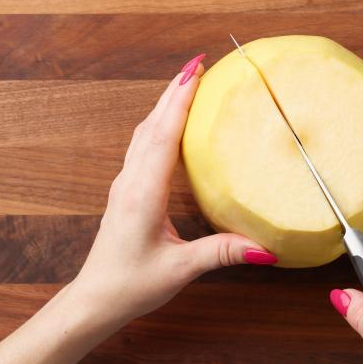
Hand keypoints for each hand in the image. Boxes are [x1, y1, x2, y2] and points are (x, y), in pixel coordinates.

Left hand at [71, 53, 276, 326]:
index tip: (197, 69)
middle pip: (152, 123)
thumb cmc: (131, 284)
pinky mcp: (128, 190)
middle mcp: (131, 180)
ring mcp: (126, 183)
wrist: (96, 298)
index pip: (163, 133)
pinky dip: (159, 124)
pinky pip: (143, 145)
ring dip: (165, 104)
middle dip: (175, 90)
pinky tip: (171, 124)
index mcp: (143, 192)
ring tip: (188, 84)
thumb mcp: (180, 269)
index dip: (181, 99)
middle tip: (200, 64)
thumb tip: (266, 248)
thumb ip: (223, 252)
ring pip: (145, 131)